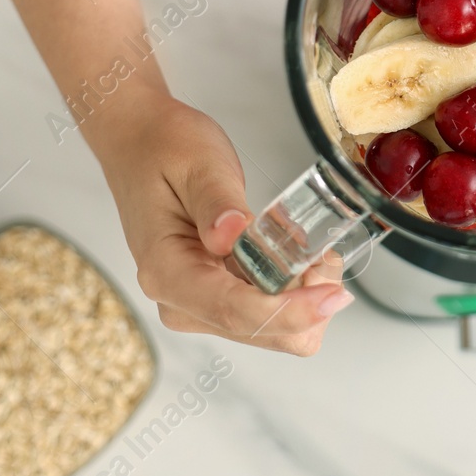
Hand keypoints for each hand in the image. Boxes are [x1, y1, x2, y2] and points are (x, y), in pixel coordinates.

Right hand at [88, 91, 352, 354]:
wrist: (142, 145)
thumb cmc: (166, 150)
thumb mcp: (199, 163)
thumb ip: (217, 202)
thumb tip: (232, 235)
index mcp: (167, 270)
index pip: (234, 311)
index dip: (290, 311)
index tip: (333, 296)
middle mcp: (178, 300)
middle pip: (260, 331)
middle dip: (305, 300)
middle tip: (322, 252)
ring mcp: (196, 304)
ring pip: (270, 330)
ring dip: (302, 296)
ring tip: (307, 248)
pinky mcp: (214, 299)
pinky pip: (266, 314)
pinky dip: (292, 291)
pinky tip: (294, 255)